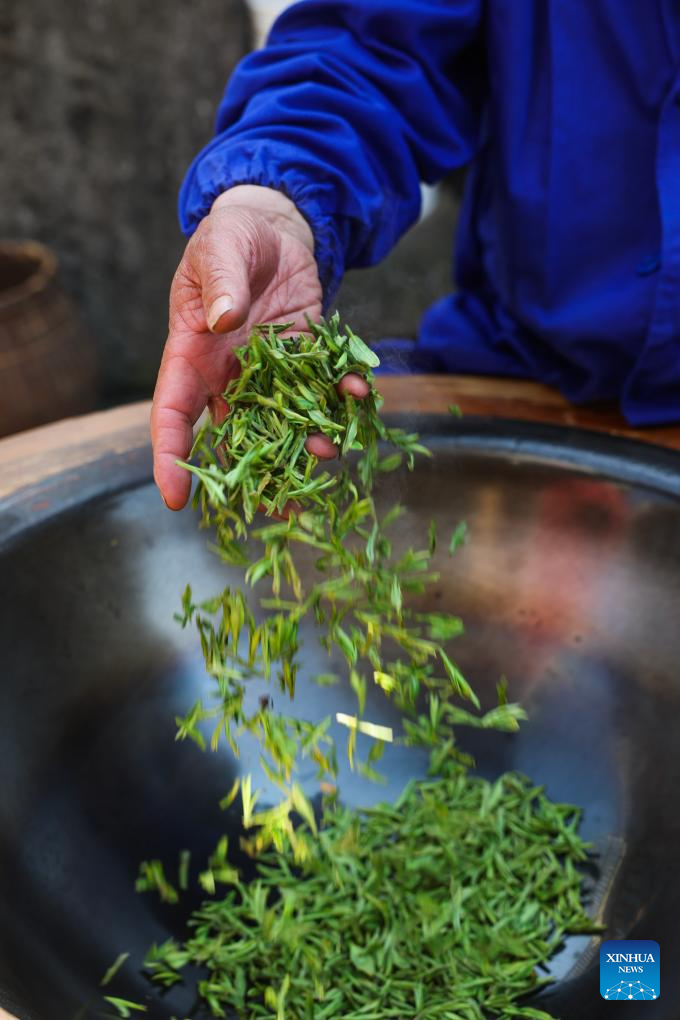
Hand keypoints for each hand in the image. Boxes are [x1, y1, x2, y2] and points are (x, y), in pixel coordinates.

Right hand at [151, 185, 367, 508]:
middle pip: (233, 437)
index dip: (170, 458)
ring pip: (282, 423)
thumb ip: (221, 283)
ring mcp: (270, 372)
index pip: (172, 414)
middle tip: (278, 509)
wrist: (272, 230)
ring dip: (304, 443)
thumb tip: (223, 321)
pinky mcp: (306, 360)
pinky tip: (356, 395)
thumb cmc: (229, 238)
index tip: (176, 498)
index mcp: (191, 356)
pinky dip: (339, 395)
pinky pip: (321, 388)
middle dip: (254, 476)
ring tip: (330, 454)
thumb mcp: (219, 250)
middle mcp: (228, 376)